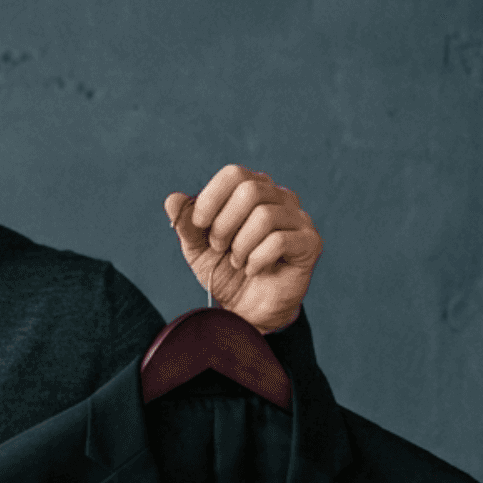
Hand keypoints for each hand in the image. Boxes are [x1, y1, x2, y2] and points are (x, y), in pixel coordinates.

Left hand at [163, 165, 320, 334]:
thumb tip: (172, 199)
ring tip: (237, 261)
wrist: (249, 309)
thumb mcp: (198, 248)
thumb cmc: (226, 271)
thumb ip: (186, 223)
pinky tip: (252, 270)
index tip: (199, 225)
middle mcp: (280, 197)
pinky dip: (257, 259)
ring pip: (264, 216)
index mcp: (254, 188)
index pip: (233, 174)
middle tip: (218, 247)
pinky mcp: (310, 243)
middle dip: (224, 224)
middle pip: (250, 190)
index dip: (211, 198)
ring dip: (240, 245)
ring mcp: (299, 219)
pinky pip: (279, 241)